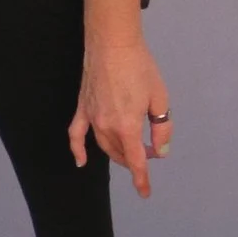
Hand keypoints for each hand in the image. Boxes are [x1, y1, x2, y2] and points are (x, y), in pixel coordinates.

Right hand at [71, 25, 173, 195]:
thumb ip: (161, 127)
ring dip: (117, 153)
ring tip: (131, 151)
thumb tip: (160, 150)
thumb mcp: (159, 97)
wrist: (112, 43)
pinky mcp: (82, 108)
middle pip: (120, 154)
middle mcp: (106, 126)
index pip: (136, 161)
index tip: (145, 193)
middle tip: (152, 151)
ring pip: (104, 146)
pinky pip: (76, 134)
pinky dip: (78, 150)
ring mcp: (91, 118)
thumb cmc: (140, 67)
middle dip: (136, 159)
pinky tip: (80, 161)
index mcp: (127, 126)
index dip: (142, 179)